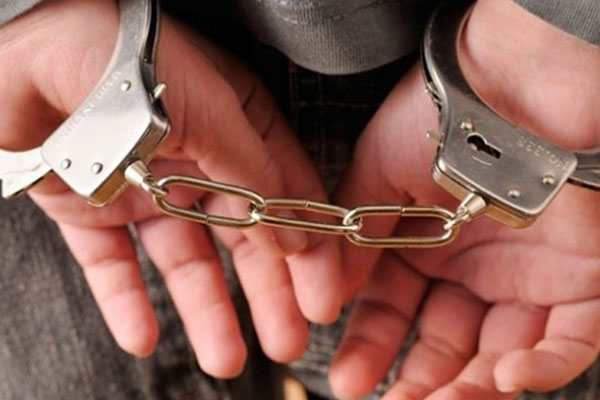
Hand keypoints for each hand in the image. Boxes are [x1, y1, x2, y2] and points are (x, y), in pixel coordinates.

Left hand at [0, 0, 342, 377]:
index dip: (307, 248)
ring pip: (184, 259)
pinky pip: (114, 263)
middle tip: (286, 338)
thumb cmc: (132, 60)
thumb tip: (294, 237)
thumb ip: (259, 177)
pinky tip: (144, 336)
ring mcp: (145, 185)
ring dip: (206, 310)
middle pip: (241, 239)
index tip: (323, 294)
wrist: (33, 55)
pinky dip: (128, 302)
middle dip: (266, 293)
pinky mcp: (93, 207)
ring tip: (225, 356)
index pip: (286, 197)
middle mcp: (196, 160)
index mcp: (237, 128)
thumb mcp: (217, 113)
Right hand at [330, 0, 599, 397]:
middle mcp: (476, 268)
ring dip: (472, 388)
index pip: (396, 313)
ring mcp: (530, 277)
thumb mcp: (372, 176)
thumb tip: (319, 296)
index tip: (348, 379)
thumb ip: (350, 239)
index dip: (371, 347)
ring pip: (503, 354)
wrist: (505, 80)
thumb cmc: (438, 118)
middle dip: (421, 382)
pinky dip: (541, 368)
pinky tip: (501, 380)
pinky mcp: (585, 278)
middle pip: (449, 344)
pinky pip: (569, 341)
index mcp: (427, 247)